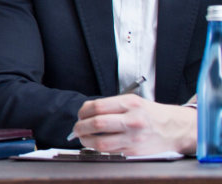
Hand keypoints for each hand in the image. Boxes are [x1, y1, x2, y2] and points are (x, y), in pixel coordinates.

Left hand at [74, 94, 195, 154]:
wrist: (176, 128)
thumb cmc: (152, 114)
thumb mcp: (134, 102)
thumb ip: (110, 106)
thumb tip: (85, 113)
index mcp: (131, 104)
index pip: (97, 106)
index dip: (83, 111)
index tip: (80, 115)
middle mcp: (133, 120)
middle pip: (96, 123)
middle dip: (80, 127)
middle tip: (77, 128)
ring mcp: (134, 137)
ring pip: (100, 142)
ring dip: (86, 140)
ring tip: (83, 137)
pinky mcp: (134, 151)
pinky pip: (109, 151)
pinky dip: (98, 148)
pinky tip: (97, 144)